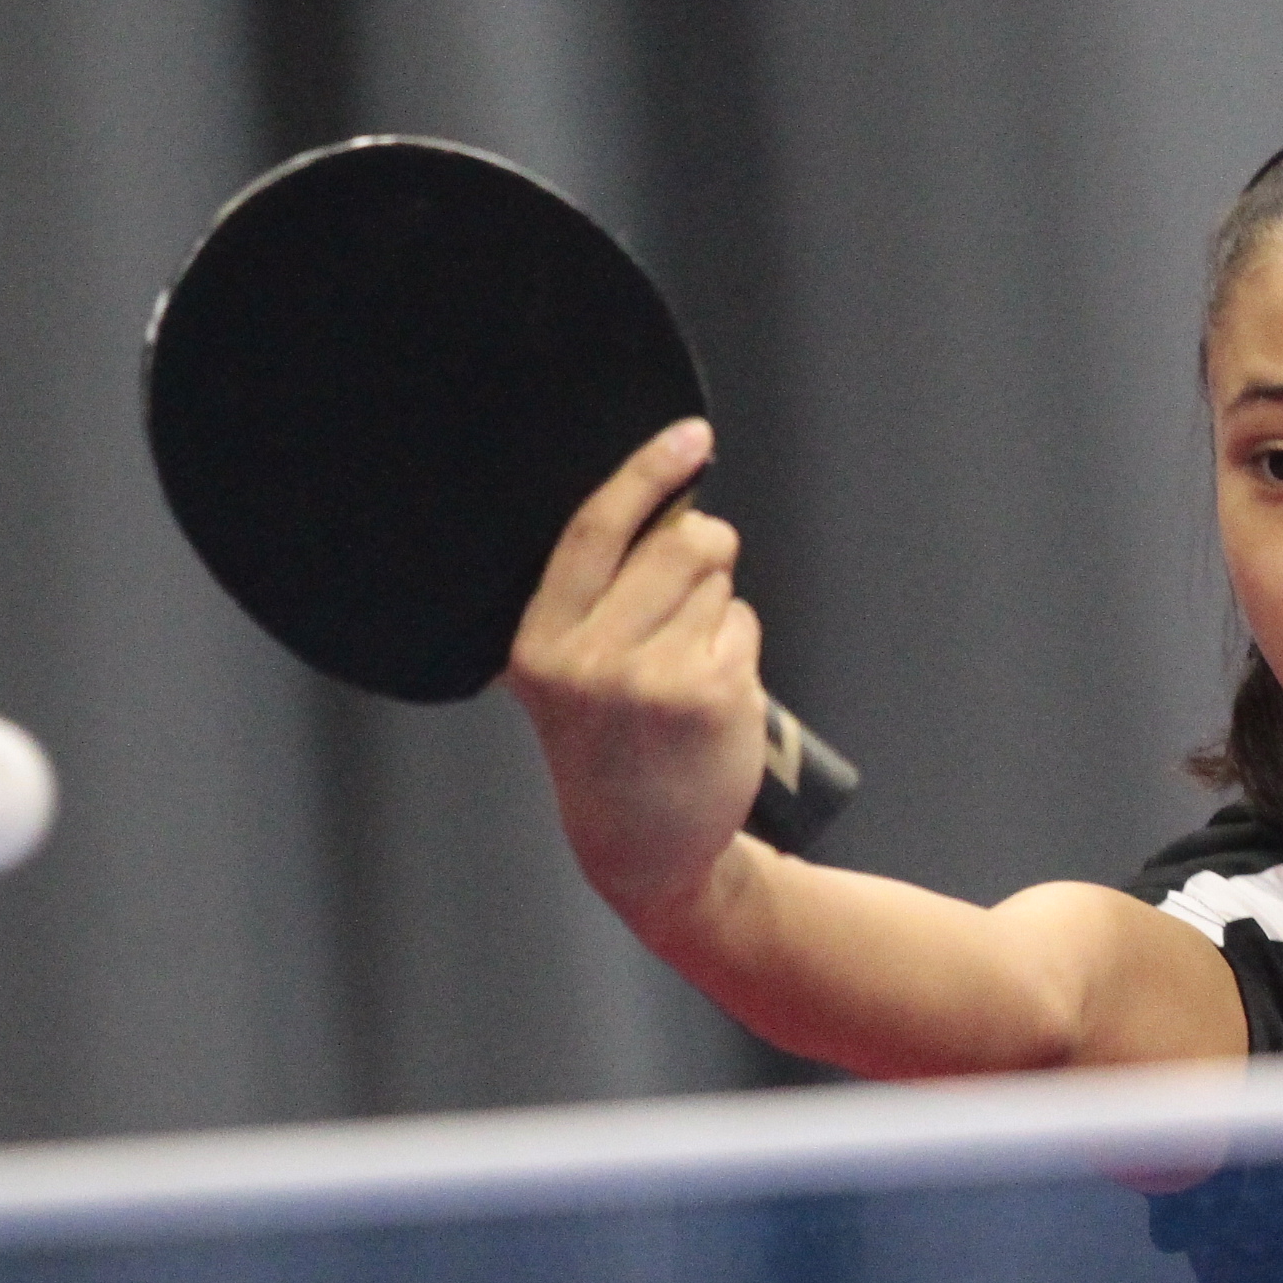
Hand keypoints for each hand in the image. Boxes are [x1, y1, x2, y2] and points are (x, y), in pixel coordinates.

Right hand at [507, 418, 769, 934]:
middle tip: (694, 588)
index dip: (646, 473)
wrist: (645, 847)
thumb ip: (595, 598)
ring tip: (687, 662)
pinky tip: (711, 693)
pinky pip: (742, 624)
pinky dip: (738, 645)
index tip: (691, 435)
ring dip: (717, 606)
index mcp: (539, 642)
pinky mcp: (710, 694)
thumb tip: (664, 503)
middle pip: (678, 543)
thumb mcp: (569, 674)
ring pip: (716, 581)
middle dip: (704, 548)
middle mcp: (589, 657)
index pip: (595, 530)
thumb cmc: (612, 744)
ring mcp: (652, 677)